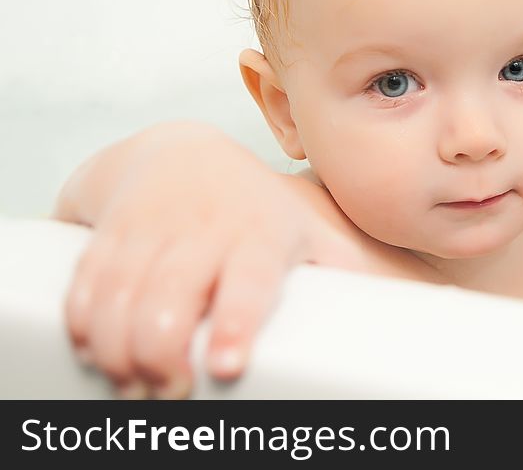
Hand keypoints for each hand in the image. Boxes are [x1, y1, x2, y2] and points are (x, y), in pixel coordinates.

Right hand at [61, 130, 362, 398]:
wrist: (178, 153)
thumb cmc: (254, 208)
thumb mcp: (308, 228)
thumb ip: (349, 267)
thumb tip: (419, 301)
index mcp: (260, 234)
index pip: (249, 279)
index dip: (236, 321)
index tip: (226, 365)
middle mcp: (204, 230)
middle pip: (171, 299)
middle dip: (162, 355)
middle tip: (170, 391)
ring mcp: (152, 230)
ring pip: (121, 296)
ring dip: (118, 350)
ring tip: (133, 383)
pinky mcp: (111, 235)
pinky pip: (87, 283)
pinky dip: (83, 323)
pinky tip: (95, 350)